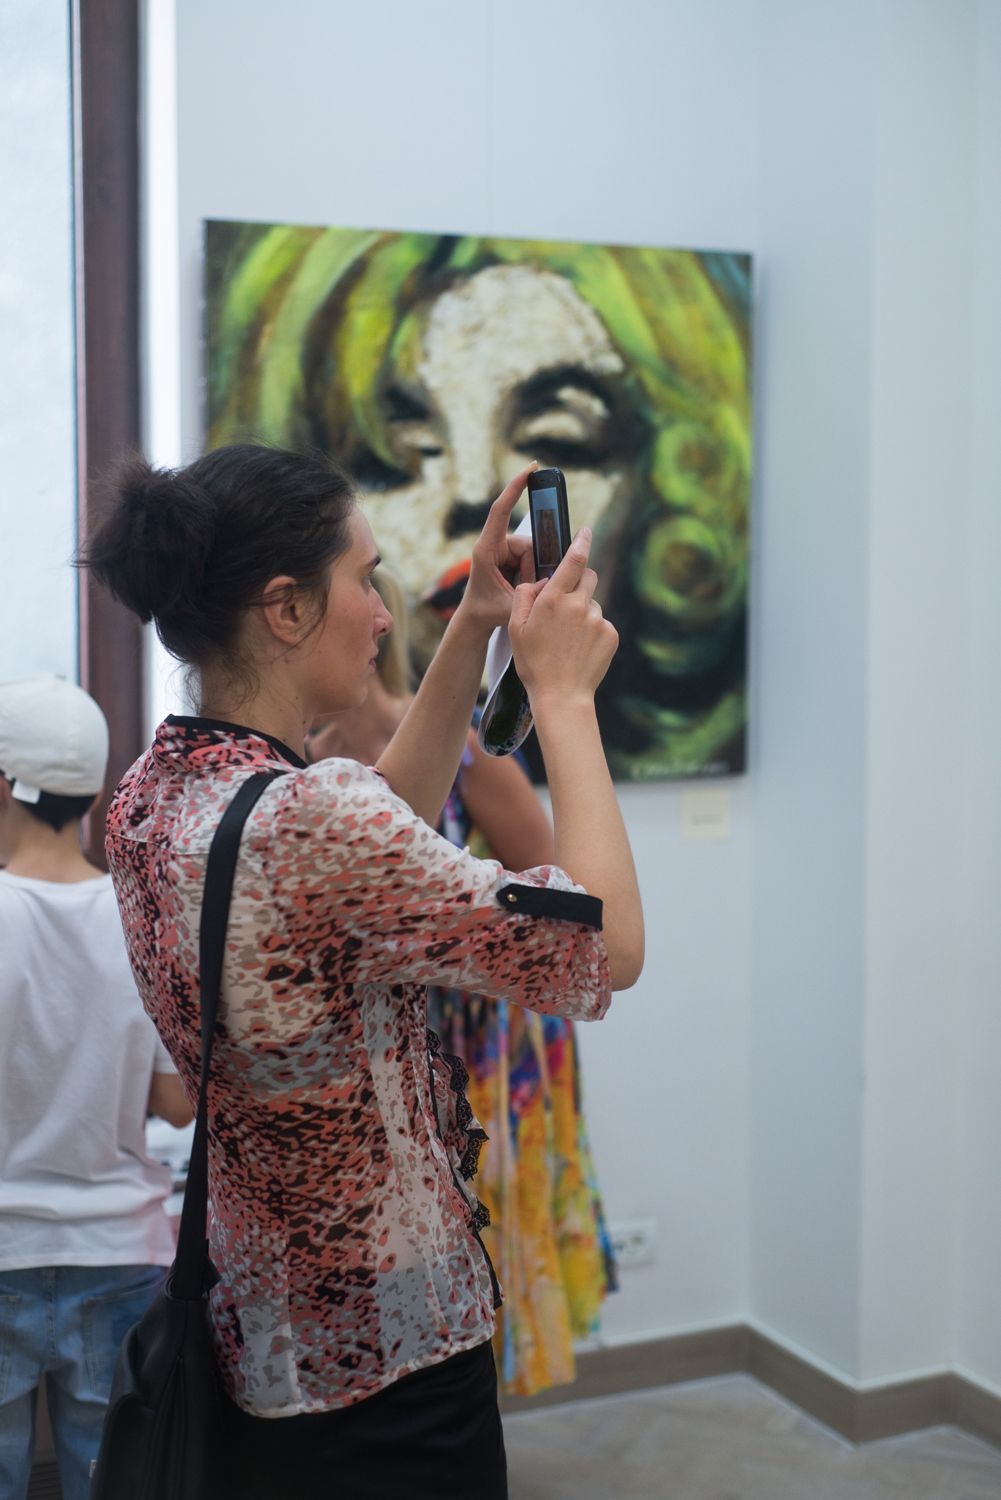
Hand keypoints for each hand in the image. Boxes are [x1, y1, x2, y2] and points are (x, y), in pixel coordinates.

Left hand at [453, 464, 536, 636]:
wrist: (476, 620)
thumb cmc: (487, 612)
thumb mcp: (512, 606)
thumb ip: (533, 593)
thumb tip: (555, 579)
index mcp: (486, 549)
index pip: (500, 510)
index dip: (514, 488)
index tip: (530, 468)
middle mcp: (495, 545)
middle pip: (529, 543)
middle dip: (534, 567)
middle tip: (524, 588)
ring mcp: (503, 550)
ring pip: (535, 552)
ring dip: (534, 573)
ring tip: (521, 592)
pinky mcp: (511, 556)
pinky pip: (533, 558)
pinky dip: (534, 574)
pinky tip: (525, 587)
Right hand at [508, 528, 618, 706]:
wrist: (561, 696)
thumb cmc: (534, 662)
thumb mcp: (515, 628)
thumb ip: (524, 596)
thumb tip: (540, 581)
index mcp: (553, 600)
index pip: (573, 560)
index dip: (581, 542)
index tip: (586, 531)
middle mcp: (578, 605)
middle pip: (588, 577)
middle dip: (579, 581)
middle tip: (566, 602)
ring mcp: (597, 620)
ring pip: (592, 603)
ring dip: (583, 611)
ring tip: (568, 639)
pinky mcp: (610, 634)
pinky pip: (601, 623)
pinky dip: (592, 630)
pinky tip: (580, 649)